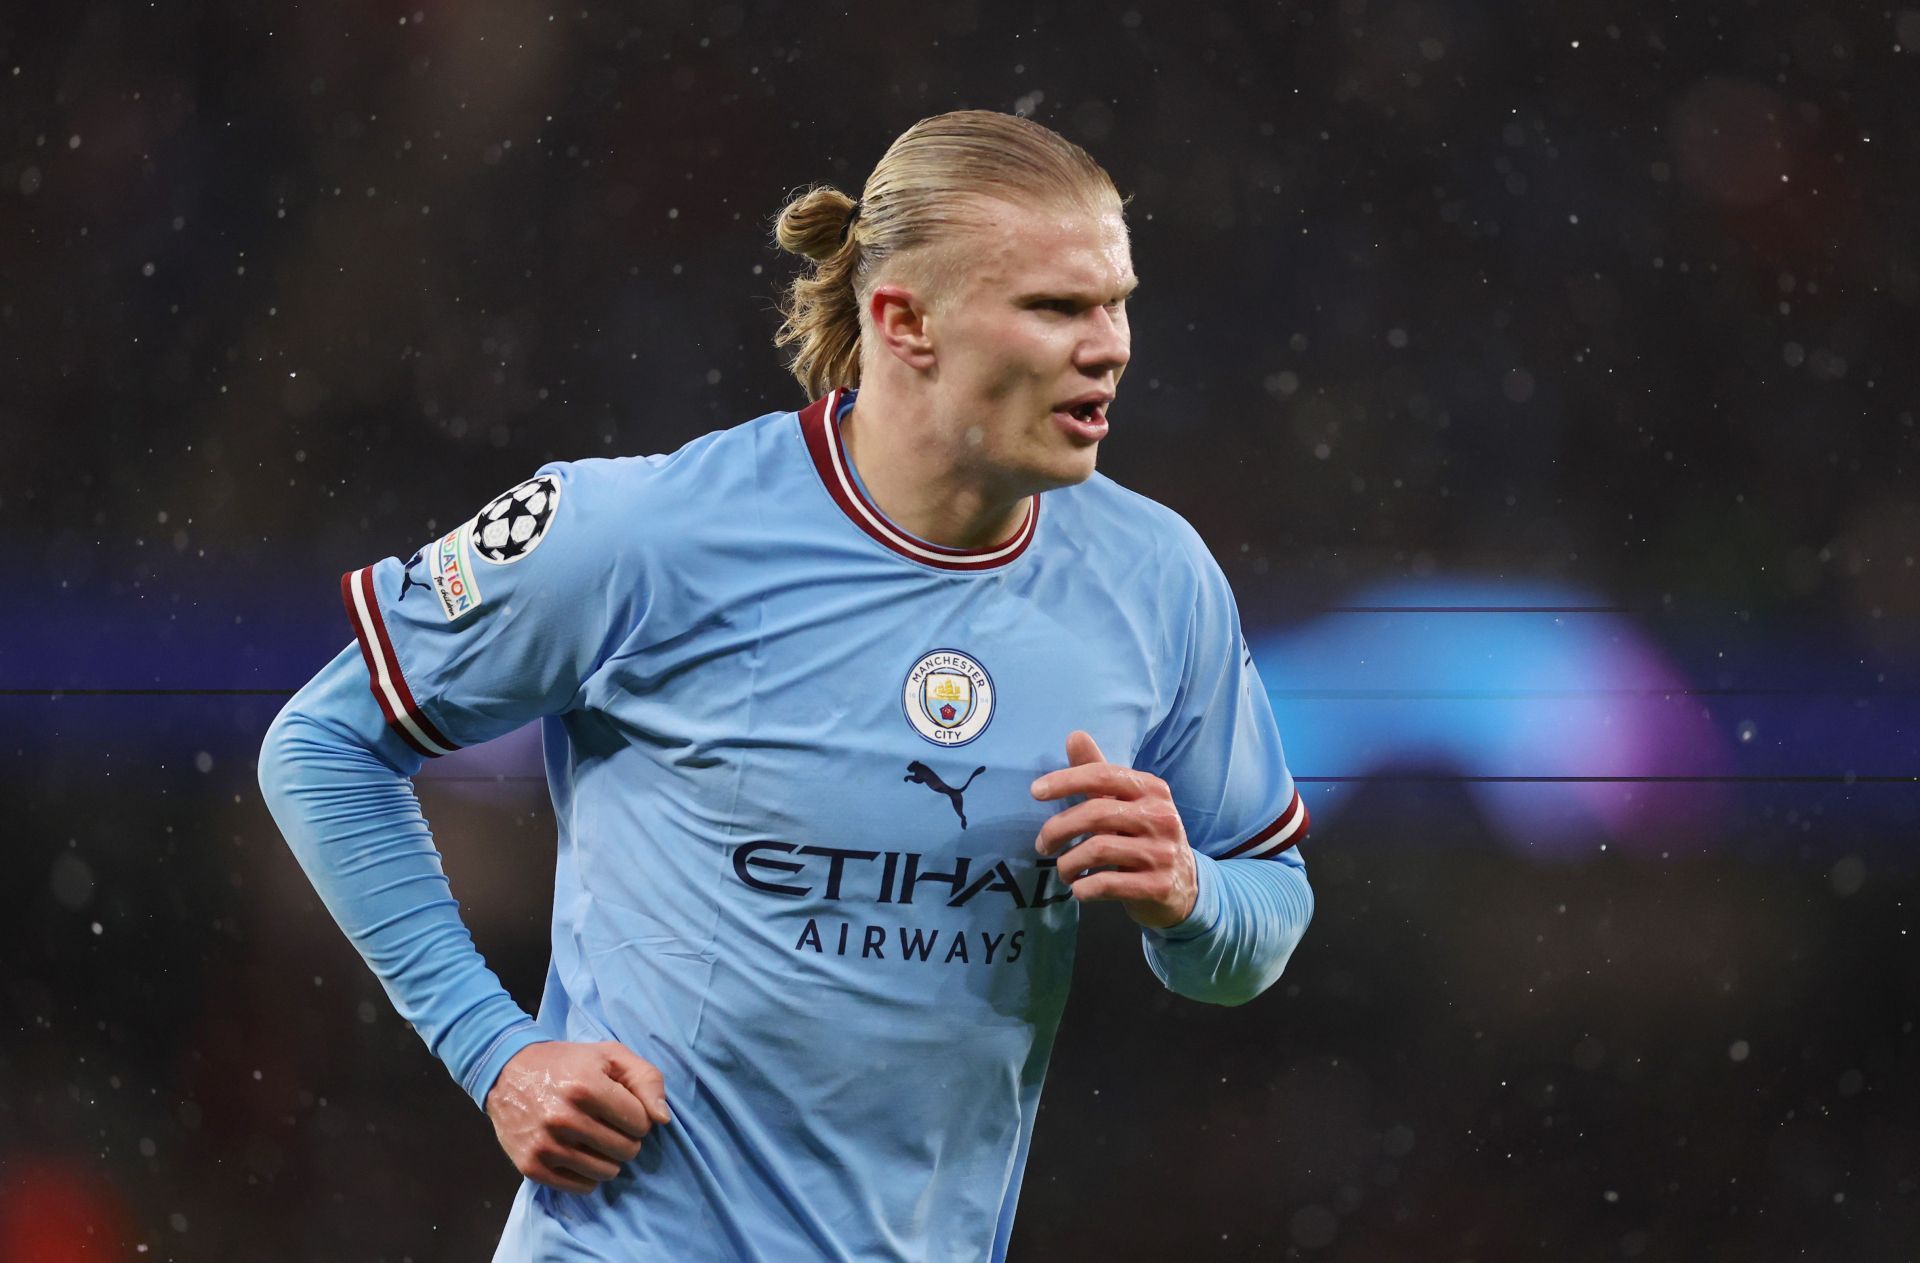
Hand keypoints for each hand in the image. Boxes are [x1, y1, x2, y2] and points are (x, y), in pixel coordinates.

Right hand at [484, 1040, 672, 1193]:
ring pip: (607, 1172)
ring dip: (609, 1159)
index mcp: (585, 1087)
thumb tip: (662, 1120)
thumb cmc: (567, 1063)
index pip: (641, 1123)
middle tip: (610, 1125)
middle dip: (626, 1139)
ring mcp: (546, 1145)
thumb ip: (646, 1079)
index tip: (623, 1108)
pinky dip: (588, 1175)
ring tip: (596, 1139)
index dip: (638, 1116)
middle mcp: (564, 1118)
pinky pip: (582, 1187)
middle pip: (626, 1150)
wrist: (507, 1073)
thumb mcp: (610, 1055)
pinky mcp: (532, 1166)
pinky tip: (580, 1154)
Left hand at [1030, 731, 1197, 929]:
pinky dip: (1083, 888)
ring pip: (1096, 851)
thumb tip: (1074, 735)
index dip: (1065, 780)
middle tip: (1042, 845)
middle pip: (1095, 814)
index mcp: (1152, 789)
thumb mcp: (1126, 803)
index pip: (1103, 775)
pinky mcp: (1159, 886)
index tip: (1035, 792)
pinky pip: (1106, 884)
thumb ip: (1099, 772)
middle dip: (1057, 830)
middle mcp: (1161, 817)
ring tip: (1063, 870)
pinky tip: (1079, 888)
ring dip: (1067, 863)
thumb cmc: (1143, 837)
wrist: (1184, 886)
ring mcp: (1163, 853)